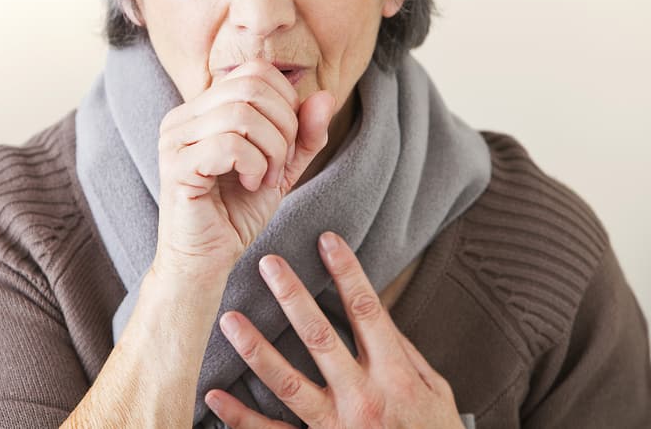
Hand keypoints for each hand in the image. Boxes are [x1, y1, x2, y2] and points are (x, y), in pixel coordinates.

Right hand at [153, 59, 334, 278]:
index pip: (255, 72)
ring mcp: (174, 139)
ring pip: (242, 114)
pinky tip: (250, 185)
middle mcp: (182, 116)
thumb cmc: (236, 212)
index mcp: (202, 108)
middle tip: (280, 165)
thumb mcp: (282, 167)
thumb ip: (304, 134)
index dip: (287, 104)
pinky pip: (229, 144)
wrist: (207, 260)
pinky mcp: (176, 166)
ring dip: (271, 150)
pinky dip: (254, 165)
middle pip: (251, 86)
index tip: (287, 145)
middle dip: (284, 127)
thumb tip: (327, 95)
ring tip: (266, 178)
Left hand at [205, 232, 463, 428]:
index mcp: (394, 375)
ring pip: (288, 383)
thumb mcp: (435, 392)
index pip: (367, 312)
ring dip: (255, 349)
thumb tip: (376, 316)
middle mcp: (363, 397)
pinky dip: (241, 418)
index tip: (326, 240)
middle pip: (320, 337)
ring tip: (230, 319)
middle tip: (268, 263)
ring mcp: (336, 427)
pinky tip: (215, 396)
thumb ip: (405, 354)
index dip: (347, 272)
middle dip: (292, 297)